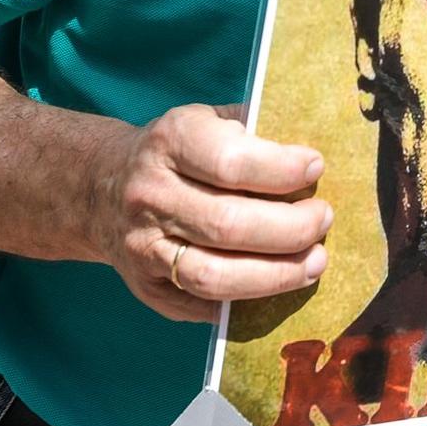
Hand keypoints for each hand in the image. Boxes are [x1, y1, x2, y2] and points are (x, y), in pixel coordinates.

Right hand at [87, 103, 330, 322]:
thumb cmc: (179, 151)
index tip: (316, 168)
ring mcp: (142, 246)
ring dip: (275, 275)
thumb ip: (255, 131)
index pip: (231, 162)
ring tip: (315, 263)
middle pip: (228, 225)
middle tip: (323, 220)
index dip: (281, 169)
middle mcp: (150, 195)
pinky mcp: (145, 287)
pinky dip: (246, 303)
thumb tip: (312, 162)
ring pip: (214, 276)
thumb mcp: (208, 120)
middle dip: (290, 228)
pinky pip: (201, 305)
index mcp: (170, 141)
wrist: (102, 188)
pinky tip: (277, 287)